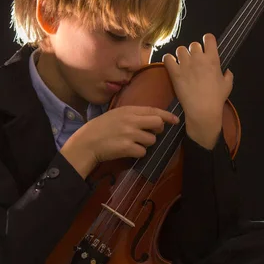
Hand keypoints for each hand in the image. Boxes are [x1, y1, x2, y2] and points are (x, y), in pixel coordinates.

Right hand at [60, 106, 179, 177]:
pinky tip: (128, 151)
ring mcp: (130, 134)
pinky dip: (138, 153)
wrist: (87, 142)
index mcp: (128, 110)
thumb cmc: (101, 128)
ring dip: (146, 143)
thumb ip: (133, 114)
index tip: (175, 120)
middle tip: (151, 133)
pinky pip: (143, 152)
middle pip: (157, 123)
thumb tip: (152, 118)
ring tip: (132, 143)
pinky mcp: (127, 148)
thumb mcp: (116, 114)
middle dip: (158, 129)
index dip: (167, 115)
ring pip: (152, 140)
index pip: (153, 110)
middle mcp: (131, 120)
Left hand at [162, 33, 232, 148]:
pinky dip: (169, 59)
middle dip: (193, 51)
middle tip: (194, 61)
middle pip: (193, 44)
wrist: (203, 110)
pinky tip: (172, 65)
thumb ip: (228, 75)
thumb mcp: (228, 85)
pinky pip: (167, 58)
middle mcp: (198, 58)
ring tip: (182, 63)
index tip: (205, 46)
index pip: (209, 38)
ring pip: (180, 49)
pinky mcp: (174, 72)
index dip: (207, 40)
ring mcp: (185, 64)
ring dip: (181, 55)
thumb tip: (227, 71)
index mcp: (213, 59)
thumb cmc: (217, 98)